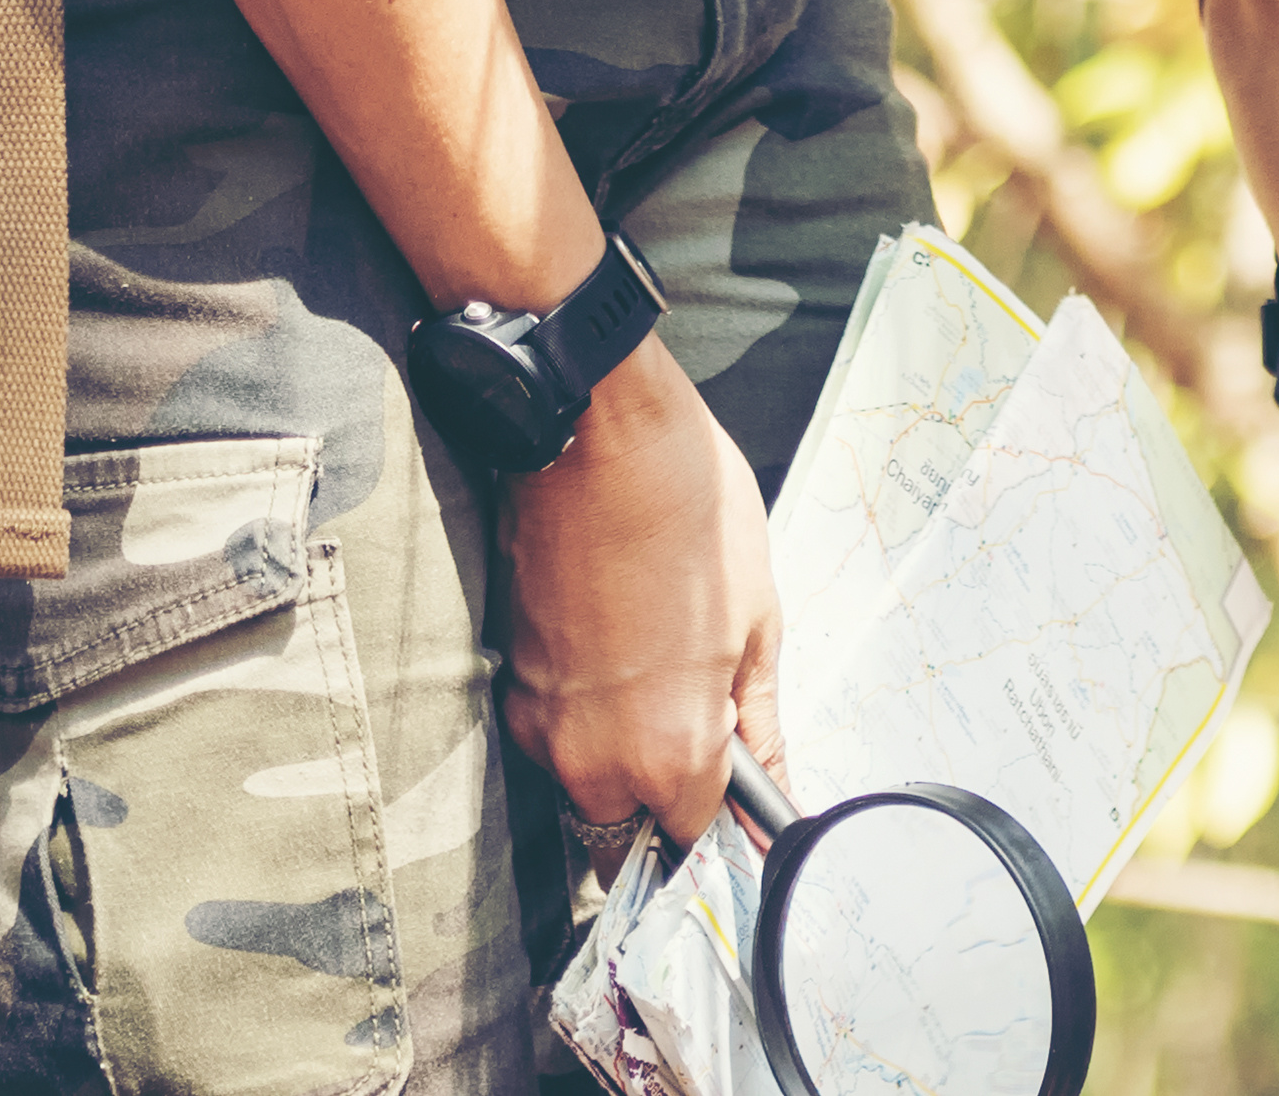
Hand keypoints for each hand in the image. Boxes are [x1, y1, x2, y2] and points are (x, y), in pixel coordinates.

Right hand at [494, 338, 780, 851]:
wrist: (596, 438)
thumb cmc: (690, 514)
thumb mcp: (758, 622)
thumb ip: (760, 727)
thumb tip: (771, 799)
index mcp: (668, 755)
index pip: (690, 839)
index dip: (718, 817)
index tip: (731, 791)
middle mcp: (591, 760)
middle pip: (624, 826)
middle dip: (658, 794)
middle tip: (693, 719)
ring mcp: (538, 724)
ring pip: (582, 779)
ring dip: (618, 747)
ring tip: (654, 657)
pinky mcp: (507, 682)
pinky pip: (551, 727)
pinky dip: (582, 705)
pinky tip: (614, 639)